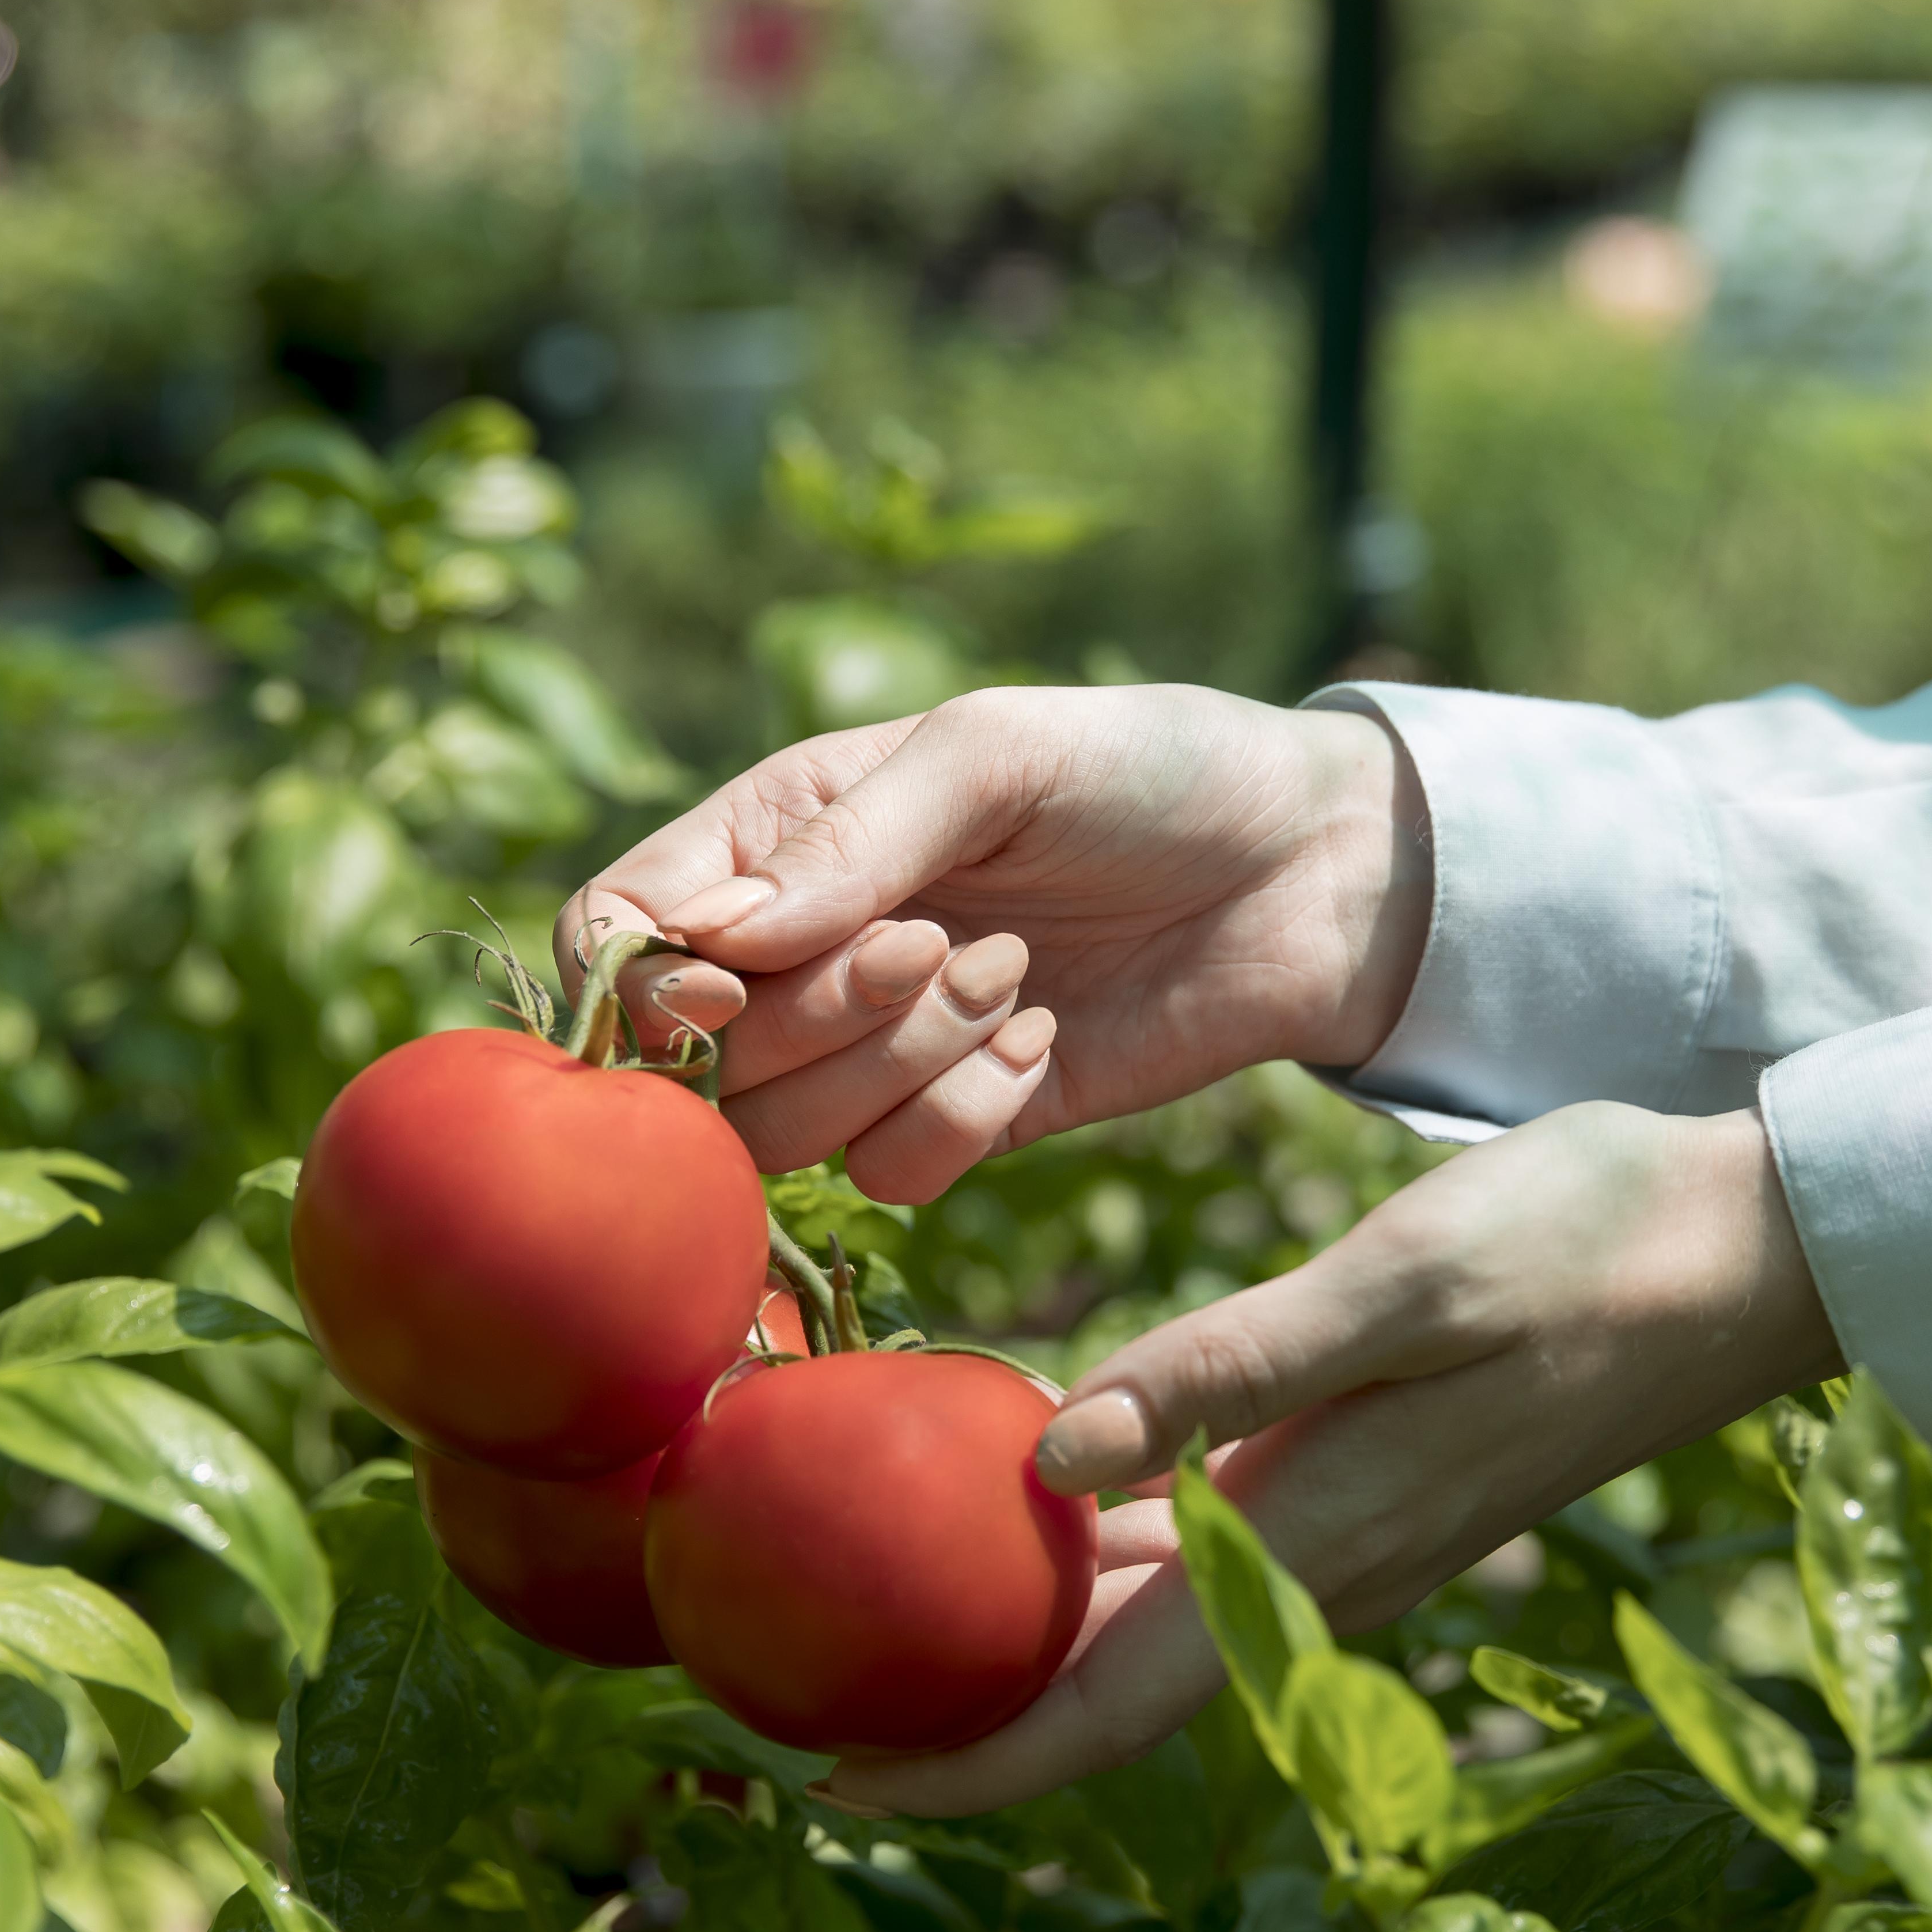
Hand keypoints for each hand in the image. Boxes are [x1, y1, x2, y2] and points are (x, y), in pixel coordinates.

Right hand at [559, 684, 1428, 1201]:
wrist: (1314, 868)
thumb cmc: (1153, 771)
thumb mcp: (998, 752)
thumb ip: (852, 839)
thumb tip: (711, 939)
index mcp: (779, 833)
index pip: (617, 927)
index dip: (647, 981)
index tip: (736, 982)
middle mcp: (807, 950)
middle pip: (703, 1058)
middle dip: (823, 1018)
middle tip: (948, 943)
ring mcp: (879, 1049)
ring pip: (792, 1135)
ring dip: (903, 1066)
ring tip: (1014, 978)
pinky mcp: (963, 1124)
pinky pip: (893, 1180)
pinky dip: (963, 1124)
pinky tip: (1044, 1047)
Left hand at [819, 1102, 1843, 1815]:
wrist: (1749, 1250)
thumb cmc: (1583, 1244)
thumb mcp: (1397, 1284)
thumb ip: (1227, 1371)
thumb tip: (1050, 1462)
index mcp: (1312, 1541)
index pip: (1106, 1710)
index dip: (962, 1763)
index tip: (819, 1778)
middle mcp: (1318, 1569)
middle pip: (1103, 1694)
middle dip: (954, 1710)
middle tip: (789, 1682)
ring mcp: (1346, 1533)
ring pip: (1144, 1630)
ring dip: (1017, 1636)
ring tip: (871, 1601)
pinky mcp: (1364, 1484)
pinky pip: (1195, 1561)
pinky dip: (1093, 1559)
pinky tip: (1025, 1496)